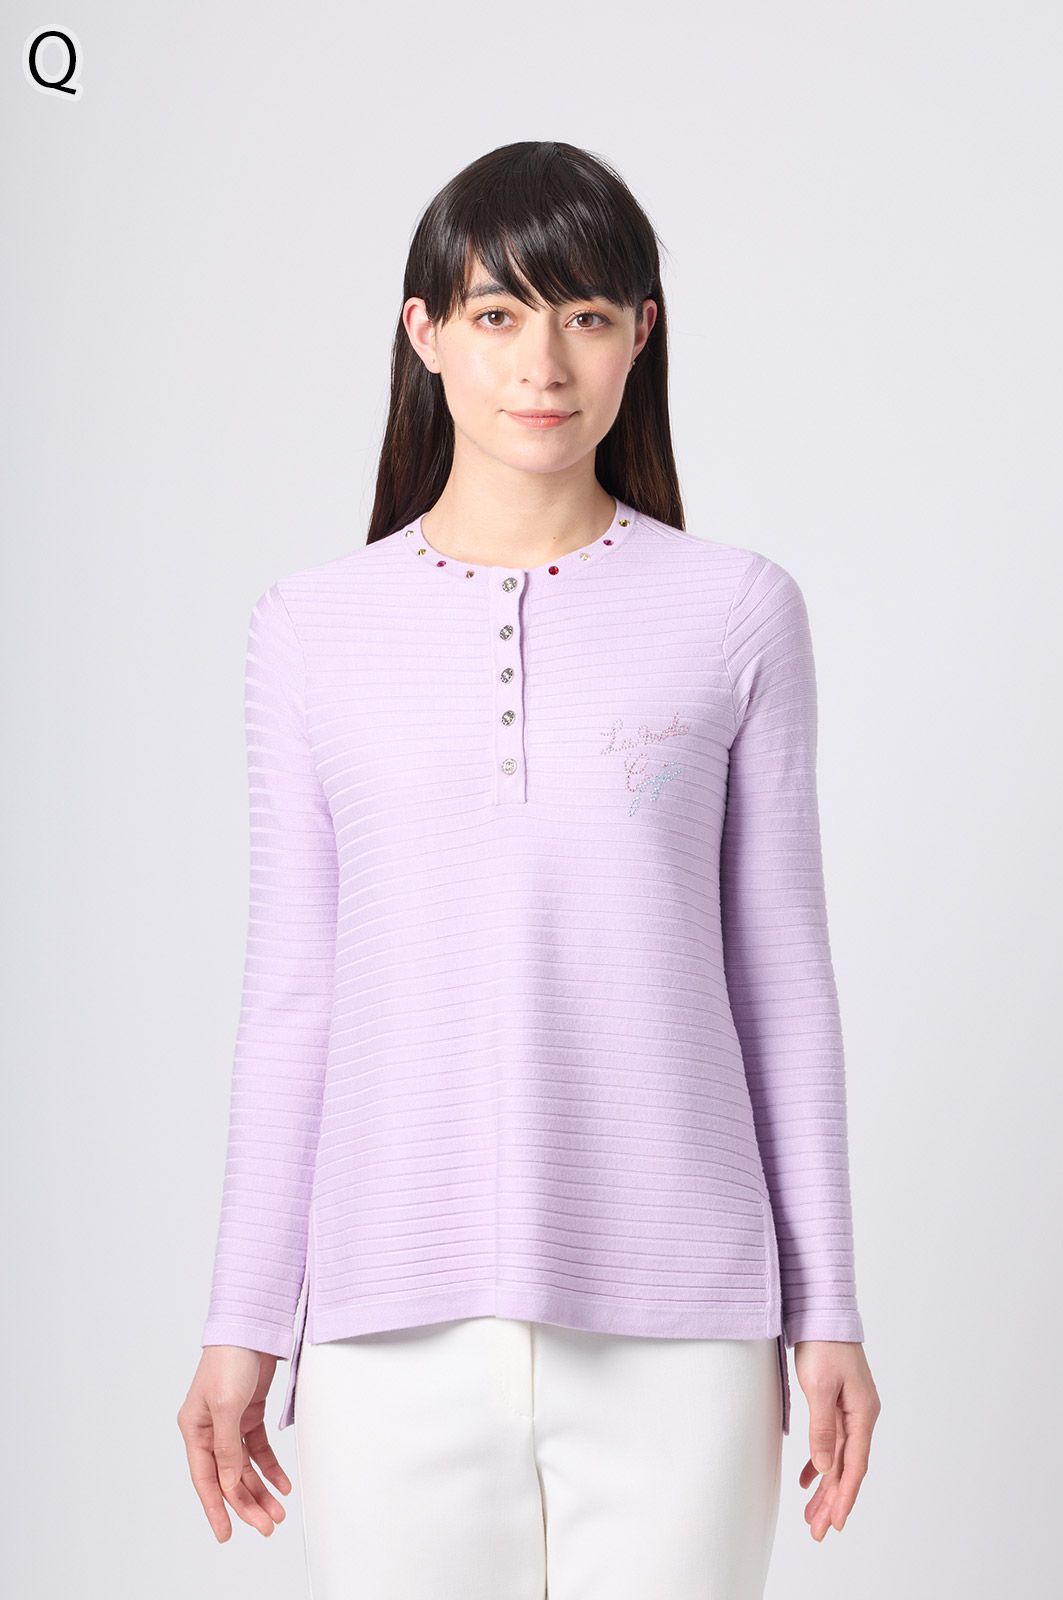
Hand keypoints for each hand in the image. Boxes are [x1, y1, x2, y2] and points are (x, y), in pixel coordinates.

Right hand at [177, 1346, 290, 1541]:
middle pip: (228, 1477)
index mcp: (194, 1428)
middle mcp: (209, 1428)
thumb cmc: (230, 1359)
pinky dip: (270, 1466)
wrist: (252, 1325)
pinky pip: (258, 1449)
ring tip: (278, 1511)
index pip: (205, 1478)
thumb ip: (227, 1448)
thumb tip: (229, 1485)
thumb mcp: (227, 1407)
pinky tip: (282, 1482)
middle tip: (267, 1525)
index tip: (226, 1534)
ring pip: (245, 1467)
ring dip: (261, 1489)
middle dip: (247, 1503)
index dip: (215, 1508)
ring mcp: (230, 1421)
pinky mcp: (249, 1412)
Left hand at [793, 1339, 879, 1539]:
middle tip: (818, 1531)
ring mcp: (850, 1410)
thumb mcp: (820, 1387)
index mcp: (863, 1414)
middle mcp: (861, 1416)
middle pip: (848, 1467)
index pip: (855, 1466)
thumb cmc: (823, 1344)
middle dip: (833, 1501)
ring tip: (812, 1515)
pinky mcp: (837, 1404)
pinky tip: (809, 1479)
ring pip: (839, 1458)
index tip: (835, 1524)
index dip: (845, 1497)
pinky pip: (832, 1442)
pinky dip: (820, 1462)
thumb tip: (826, 1468)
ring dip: (826, 1487)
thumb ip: (823, 1429)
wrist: (822, 1311)